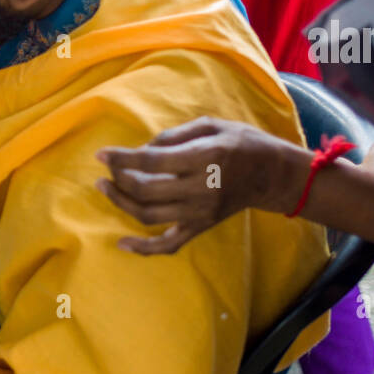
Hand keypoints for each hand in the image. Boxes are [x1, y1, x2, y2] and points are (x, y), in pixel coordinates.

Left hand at [97, 117, 308, 254]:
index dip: (122, 158)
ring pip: (149, 215)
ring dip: (121, 203)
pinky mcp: (201, 227)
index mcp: (203, 157)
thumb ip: (173, 136)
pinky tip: (121, 244)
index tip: (100, 154)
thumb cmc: (241, 143)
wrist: (272, 174)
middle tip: (107, 169)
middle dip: (118, 179)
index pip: (152, 162)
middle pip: (145, 190)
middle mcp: (200, 188)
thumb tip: (140, 150)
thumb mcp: (211, 125)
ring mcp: (200, 212)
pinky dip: (143, 248)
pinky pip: (169, 244)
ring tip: (106, 187)